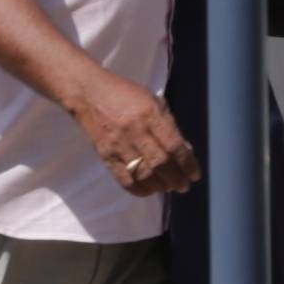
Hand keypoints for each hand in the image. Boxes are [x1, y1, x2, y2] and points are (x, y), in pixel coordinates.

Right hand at [72, 70, 198, 199]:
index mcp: (149, 114)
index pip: (173, 145)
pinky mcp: (106, 156)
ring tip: (169, 187)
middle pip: (160, 163)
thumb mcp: (152, 101)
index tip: (195, 174)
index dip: (187, 164)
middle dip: (176, 179)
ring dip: (161, 186)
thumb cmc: (125, 94)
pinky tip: (150, 190)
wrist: (88, 94)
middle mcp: (135, 131)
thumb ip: (169, 125)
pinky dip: (140, 190)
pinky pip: (125, 180)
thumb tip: (186, 150)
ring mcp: (119, 145)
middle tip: (184, 186)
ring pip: (144, 175)